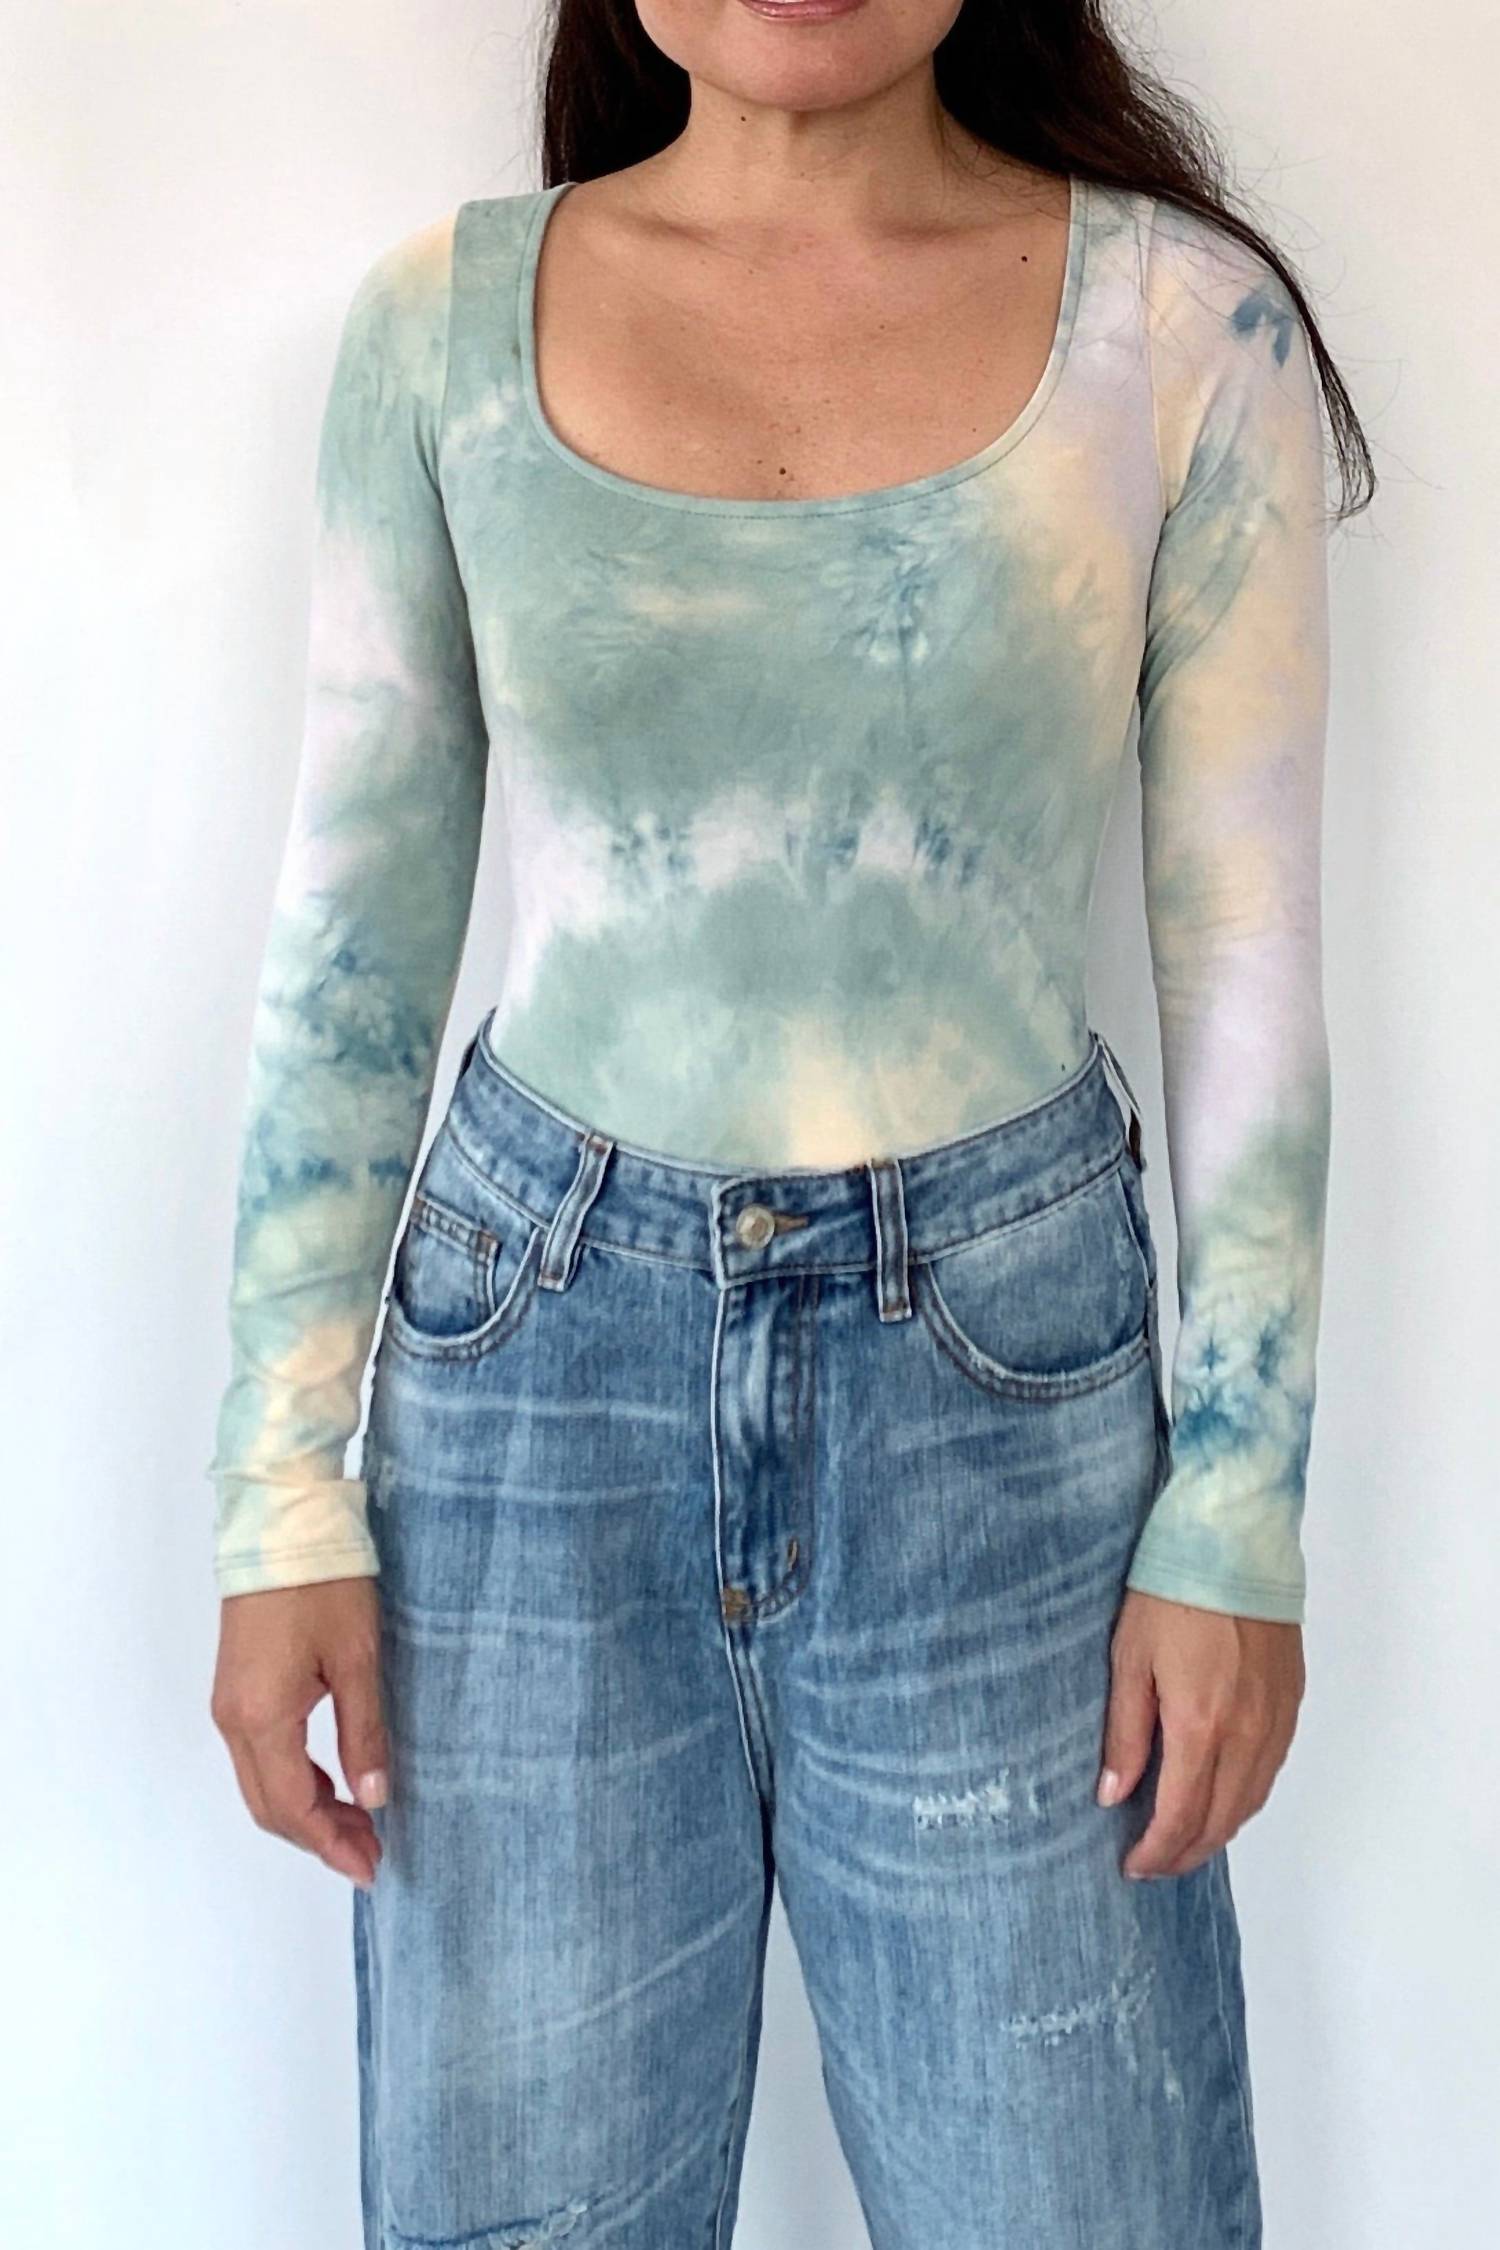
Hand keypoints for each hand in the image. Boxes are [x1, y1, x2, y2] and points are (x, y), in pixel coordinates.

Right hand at [211, 1577, 389, 1888]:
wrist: (280, 1522)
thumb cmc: (324, 1583)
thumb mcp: (357, 1659)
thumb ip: (365, 1733)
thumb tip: (377, 1797)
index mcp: (262, 1717)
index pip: (294, 1807)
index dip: (331, 1844)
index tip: (370, 1868)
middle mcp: (233, 1719)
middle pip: (270, 1806)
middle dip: (319, 1837)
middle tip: (370, 1854)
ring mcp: (229, 1703)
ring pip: (261, 1784)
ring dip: (306, 1811)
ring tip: (360, 1825)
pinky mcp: (236, 1687)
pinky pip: (259, 1755)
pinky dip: (295, 1780)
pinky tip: (333, 1783)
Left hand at [1097, 1589, 1303, 1878]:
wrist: (1231, 1542)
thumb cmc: (1169, 1593)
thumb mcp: (1129, 1659)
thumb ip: (1124, 1733)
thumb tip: (1113, 1795)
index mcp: (1200, 1725)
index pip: (1182, 1815)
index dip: (1158, 1851)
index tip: (1134, 1865)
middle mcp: (1246, 1733)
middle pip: (1221, 1820)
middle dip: (1187, 1852)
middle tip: (1155, 1864)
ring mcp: (1275, 1719)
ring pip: (1251, 1801)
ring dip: (1219, 1830)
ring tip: (1184, 1841)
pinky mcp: (1291, 1701)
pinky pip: (1270, 1770)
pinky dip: (1245, 1798)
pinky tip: (1222, 1797)